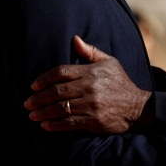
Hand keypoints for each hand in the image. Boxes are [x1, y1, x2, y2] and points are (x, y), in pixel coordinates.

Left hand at [23, 35, 151, 132]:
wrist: (138, 107)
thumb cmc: (121, 83)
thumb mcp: (109, 62)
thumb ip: (91, 52)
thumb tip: (74, 39)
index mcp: (91, 72)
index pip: (62, 72)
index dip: (44, 79)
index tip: (33, 86)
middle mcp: (90, 87)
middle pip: (58, 91)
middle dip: (39, 98)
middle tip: (27, 103)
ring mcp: (92, 105)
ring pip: (61, 108)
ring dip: (43, 112)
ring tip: (32, 115)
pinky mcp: (94, 120)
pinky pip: (70, 123)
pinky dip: (55, 125)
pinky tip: (45, 125)